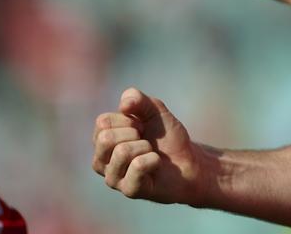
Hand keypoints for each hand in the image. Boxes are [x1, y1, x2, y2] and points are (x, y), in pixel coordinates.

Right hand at [92, 87, 211, 203]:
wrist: (189, 161)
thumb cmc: (167, 138)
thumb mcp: (155, 111)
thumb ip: (139, 100)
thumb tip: (124, 104)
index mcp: (102, 141)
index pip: (103, 122)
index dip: (128, 119)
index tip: (141, 126)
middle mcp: (101, 161)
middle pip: (105, 138)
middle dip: (134, 133)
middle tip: (146, 141)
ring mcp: (114, 178)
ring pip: (122, 151)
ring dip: (145, 147)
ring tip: (151, 153)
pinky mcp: (129, 190)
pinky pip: (138, 166)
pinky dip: (153, 160)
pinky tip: (156, 165)